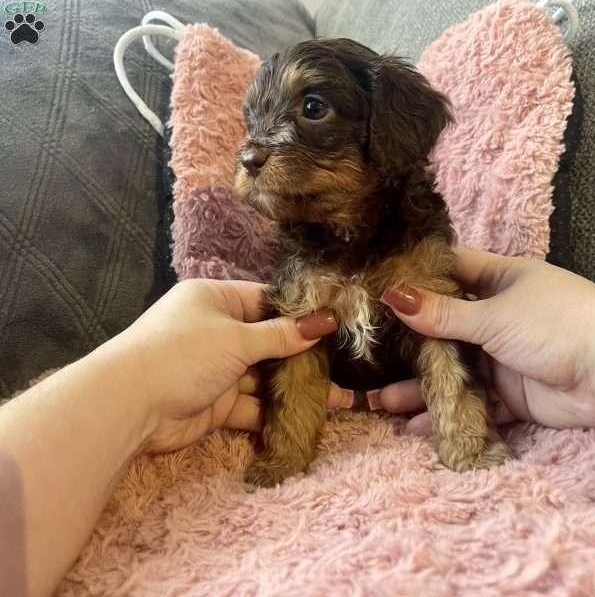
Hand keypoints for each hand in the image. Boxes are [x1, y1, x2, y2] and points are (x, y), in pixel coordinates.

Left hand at [108, 279, 337, 453]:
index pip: (266, 302)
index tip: (334, 327)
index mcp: (216, 300)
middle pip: (268, 342)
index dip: (299, 314)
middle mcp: (217, 331)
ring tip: (335, 398)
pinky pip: (250, 404)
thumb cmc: (184, 353)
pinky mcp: (215, 402)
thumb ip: (281, 336)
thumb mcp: (236, 338)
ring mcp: (215, 368)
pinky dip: (273, 412)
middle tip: (341, 368)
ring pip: (263, 377)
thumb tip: (323, 322)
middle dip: (302, 358)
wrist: (129, 406)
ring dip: (294, 388)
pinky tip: (306, 419)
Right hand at [377, 248, 594, 432]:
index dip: (415, 279)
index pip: (448, 272)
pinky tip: (417, 426)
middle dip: (409, 346)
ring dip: (421, 387)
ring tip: (383, 401)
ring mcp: (501, 357)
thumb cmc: (555, 325)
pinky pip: (471, 403)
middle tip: (370, 357)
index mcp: (497, 281)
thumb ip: (440, 313)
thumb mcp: (493, 314)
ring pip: (453, 371)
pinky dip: (447, 414)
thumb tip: (392, 295)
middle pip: (443, 330)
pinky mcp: (510, 394)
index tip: (376, 289)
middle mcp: (496, 317)